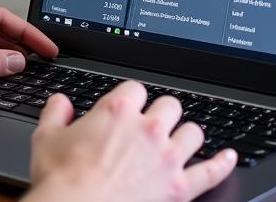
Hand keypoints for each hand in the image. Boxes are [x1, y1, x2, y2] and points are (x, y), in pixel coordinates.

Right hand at [25, 83, 236, 201]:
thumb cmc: (62, 179)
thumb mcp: (46, 137)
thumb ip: (55, 112)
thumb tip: (61, 103)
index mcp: (118, 109)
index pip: (136, 88)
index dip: (132, 98)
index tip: (127, 108)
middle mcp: (148, 128)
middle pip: (170, 105)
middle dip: (161, 113)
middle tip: (152, 125)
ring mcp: (167, 157)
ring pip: (192, 132)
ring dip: (186, 134)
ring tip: (180, 139)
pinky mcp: (179, 188)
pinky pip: (210, 172)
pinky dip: (222, 164)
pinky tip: (229, 157)